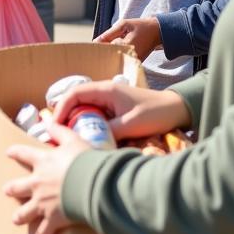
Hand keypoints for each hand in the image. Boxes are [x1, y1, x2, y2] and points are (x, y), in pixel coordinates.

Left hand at [4, 120, 87, 233]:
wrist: (93, 185)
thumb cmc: (85, 162)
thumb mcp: (74, 140)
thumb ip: (61, 131)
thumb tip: (50, 122)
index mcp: (43, 163)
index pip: (23, 154)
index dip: (14, 152)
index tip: (8, 152)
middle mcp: (38, 184)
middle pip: (17, 188)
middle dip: (11, 189)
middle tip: (6, 191)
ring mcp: (43, 203)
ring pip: (25, 212)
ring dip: (20, 216)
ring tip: (16, 220)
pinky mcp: (53, 219)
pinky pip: (44, 230)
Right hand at [53, 80, 190, 141]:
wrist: (178, 109)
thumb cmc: (156, 113)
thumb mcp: (131, 125)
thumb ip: (109, 131)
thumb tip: (89, 143)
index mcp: (105, 90)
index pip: (73, 94)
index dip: (61, 108)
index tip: (55, 125)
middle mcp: (104, 91)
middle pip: (75, 100)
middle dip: (65, 115)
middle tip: (59, 134)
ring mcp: (109, 99)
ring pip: (84, 107)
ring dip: (76, 120)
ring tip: (71, 136)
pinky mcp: (115, 107)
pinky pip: (95, 113)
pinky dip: (88, 122)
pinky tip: (89, 135)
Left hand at [95, 16, 162, 60]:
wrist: (158, 32)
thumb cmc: (141, 26)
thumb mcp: (124, 25)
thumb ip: (109, 33)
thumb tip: (95, 41)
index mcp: (127, 46)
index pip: (106, 49)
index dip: (99, 46)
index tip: (93, 45)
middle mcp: (130, 56)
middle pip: (110, 56)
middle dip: (104, 50)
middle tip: (103, 45)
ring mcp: (133, 61)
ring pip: (116, 58)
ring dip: (111, 52)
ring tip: (114, 45)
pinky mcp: (135, 62)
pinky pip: (122, 59)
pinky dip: (118, 54)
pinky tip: (119, 48)